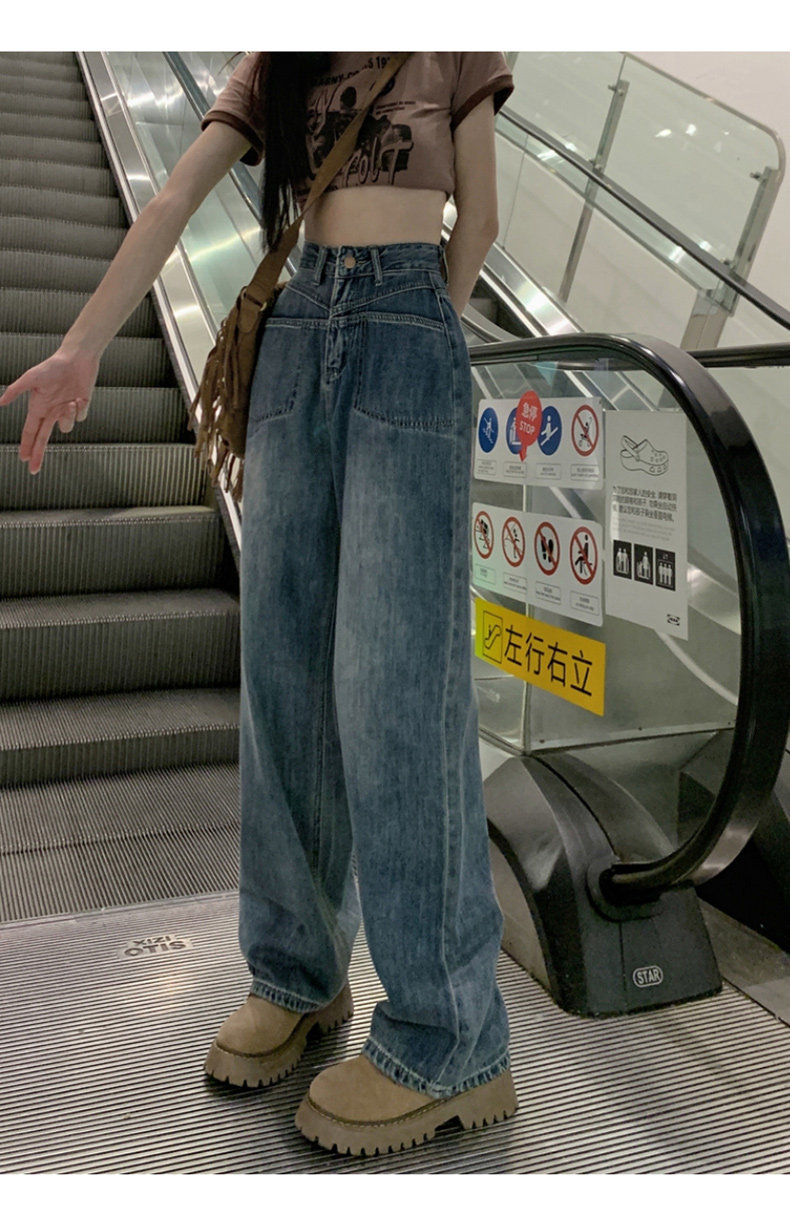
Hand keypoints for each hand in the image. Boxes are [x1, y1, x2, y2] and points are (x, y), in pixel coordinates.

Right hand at [0, 348, 98, 474]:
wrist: (76, 358)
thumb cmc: (52, 366)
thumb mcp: (31, 377)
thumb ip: (15, 391)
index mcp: (38, 407)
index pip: (30, 431)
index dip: (26, 445)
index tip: (23, 459)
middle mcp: (51, 411)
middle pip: (43, 438)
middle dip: (38, 453)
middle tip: (33, 470)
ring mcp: (66, 410)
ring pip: (66, 427)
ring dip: (67, 417)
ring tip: (70, 400)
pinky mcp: (81, 407)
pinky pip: (80, 416)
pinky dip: (80, 408)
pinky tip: (79, 396)